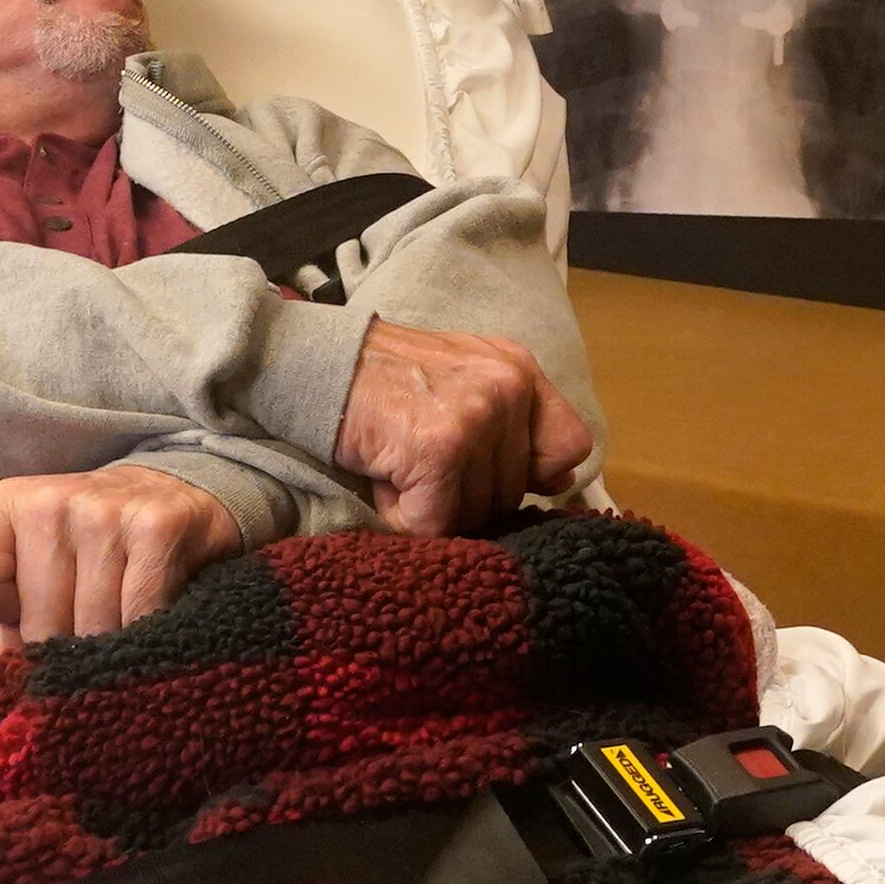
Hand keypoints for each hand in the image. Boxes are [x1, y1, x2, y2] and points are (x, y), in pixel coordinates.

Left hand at [0, 466, 245, 645]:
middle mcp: (49, 501)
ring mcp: (103, 511)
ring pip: (89, 627)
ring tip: (122, 638)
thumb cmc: (98, 544)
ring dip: (109, 651)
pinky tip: (151, 627)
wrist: (183, 491)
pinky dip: (145, 636)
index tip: (34, 615)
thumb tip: (1, 684)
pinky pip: (138, 616)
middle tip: (91, 641)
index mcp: (8, 505)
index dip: (3, 619)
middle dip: (65, 650)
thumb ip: (7, 613)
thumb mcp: (40, 563)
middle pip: (37, 622)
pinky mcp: (156, 526)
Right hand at [334, 319, 595, 533]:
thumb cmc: (384, 378)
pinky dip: (402, 517)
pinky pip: (435, 521)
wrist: (314, 362)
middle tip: (419, 467)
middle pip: (513, 491)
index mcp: (518, 370)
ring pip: (477, 511)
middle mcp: (507, 387)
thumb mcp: (464, 381)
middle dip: (465, 496)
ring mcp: (476, 417)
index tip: (487, 474)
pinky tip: (383, 482)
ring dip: (431, 506)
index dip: (533, 474)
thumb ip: (514, 425)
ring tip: (399, 468)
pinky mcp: (439, 448)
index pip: (570, 444)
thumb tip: (561, 479)